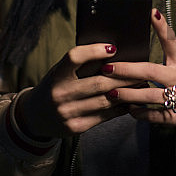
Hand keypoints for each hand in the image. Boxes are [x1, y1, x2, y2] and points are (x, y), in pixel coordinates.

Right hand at [14, 43, 140, 138]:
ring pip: (104, 100)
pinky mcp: (75, 128)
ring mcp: (68, 113)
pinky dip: (119, 108)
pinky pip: (103, 116)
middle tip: (141, 69)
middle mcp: (60, 94)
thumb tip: (112, 53)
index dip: (94, 51)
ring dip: (126, 92)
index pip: (75, 58)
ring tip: (140, 84)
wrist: (34, 116)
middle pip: (98, 82)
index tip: (113, 47)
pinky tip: (129, 101)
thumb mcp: (59, 72)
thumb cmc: (53, 86)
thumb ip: (79, 65)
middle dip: (123, 75)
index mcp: (56, 75)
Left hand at [102, 9, 175, 135]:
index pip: (170, 41)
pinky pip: (154, 115)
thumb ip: (167, 49)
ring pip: (148, 96)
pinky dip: (139, 113)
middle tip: (108, 68)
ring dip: (128, 95)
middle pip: (150, 71)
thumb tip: (151, 24)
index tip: (151, 13)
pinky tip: (129, 109)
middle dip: (126, 70)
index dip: (161, 26)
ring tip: (112, 92)